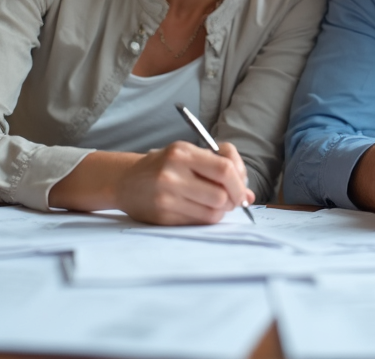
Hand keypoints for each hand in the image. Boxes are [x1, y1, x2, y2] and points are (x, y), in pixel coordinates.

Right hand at [117, 141, 254, 224]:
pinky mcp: (163, 215)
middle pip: (222, 194)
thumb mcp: (188, 155)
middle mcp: (173, 173)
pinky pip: (198, 222)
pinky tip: (199, 210)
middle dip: (233, 199)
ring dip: (221, 211)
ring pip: (213, 212)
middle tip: (231, 199)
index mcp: (182, 152)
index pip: (224, 168)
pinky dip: (206, 218)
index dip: (240, 182)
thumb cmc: (163, 166)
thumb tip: (249, 195)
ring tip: (214, 204)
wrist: (125, 181)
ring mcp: (166, 196)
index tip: (242, 188)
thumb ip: (219, 168)